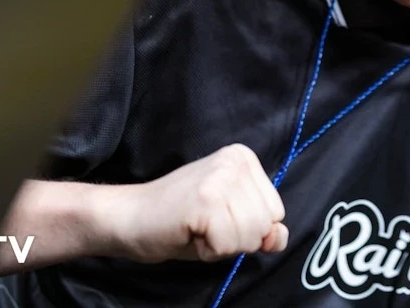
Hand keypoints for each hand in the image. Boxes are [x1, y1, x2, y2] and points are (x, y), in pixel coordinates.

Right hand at [110, 143, 287, 263]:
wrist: (130, 218)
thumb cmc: (179, 222)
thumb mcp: (231, 220)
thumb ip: (262, 227)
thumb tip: (279, 236)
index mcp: (244, 158)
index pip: (276, 211)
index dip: (246, 227)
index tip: (215, 217)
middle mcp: (236, 160)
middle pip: (265, 224)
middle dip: (235, 238)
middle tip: (203, 224)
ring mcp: (221, 177)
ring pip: (250, 236)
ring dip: (221, 245)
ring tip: (196, 227)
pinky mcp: (206, 199)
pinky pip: (228, 245)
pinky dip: (208, 250)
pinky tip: (189, 232)